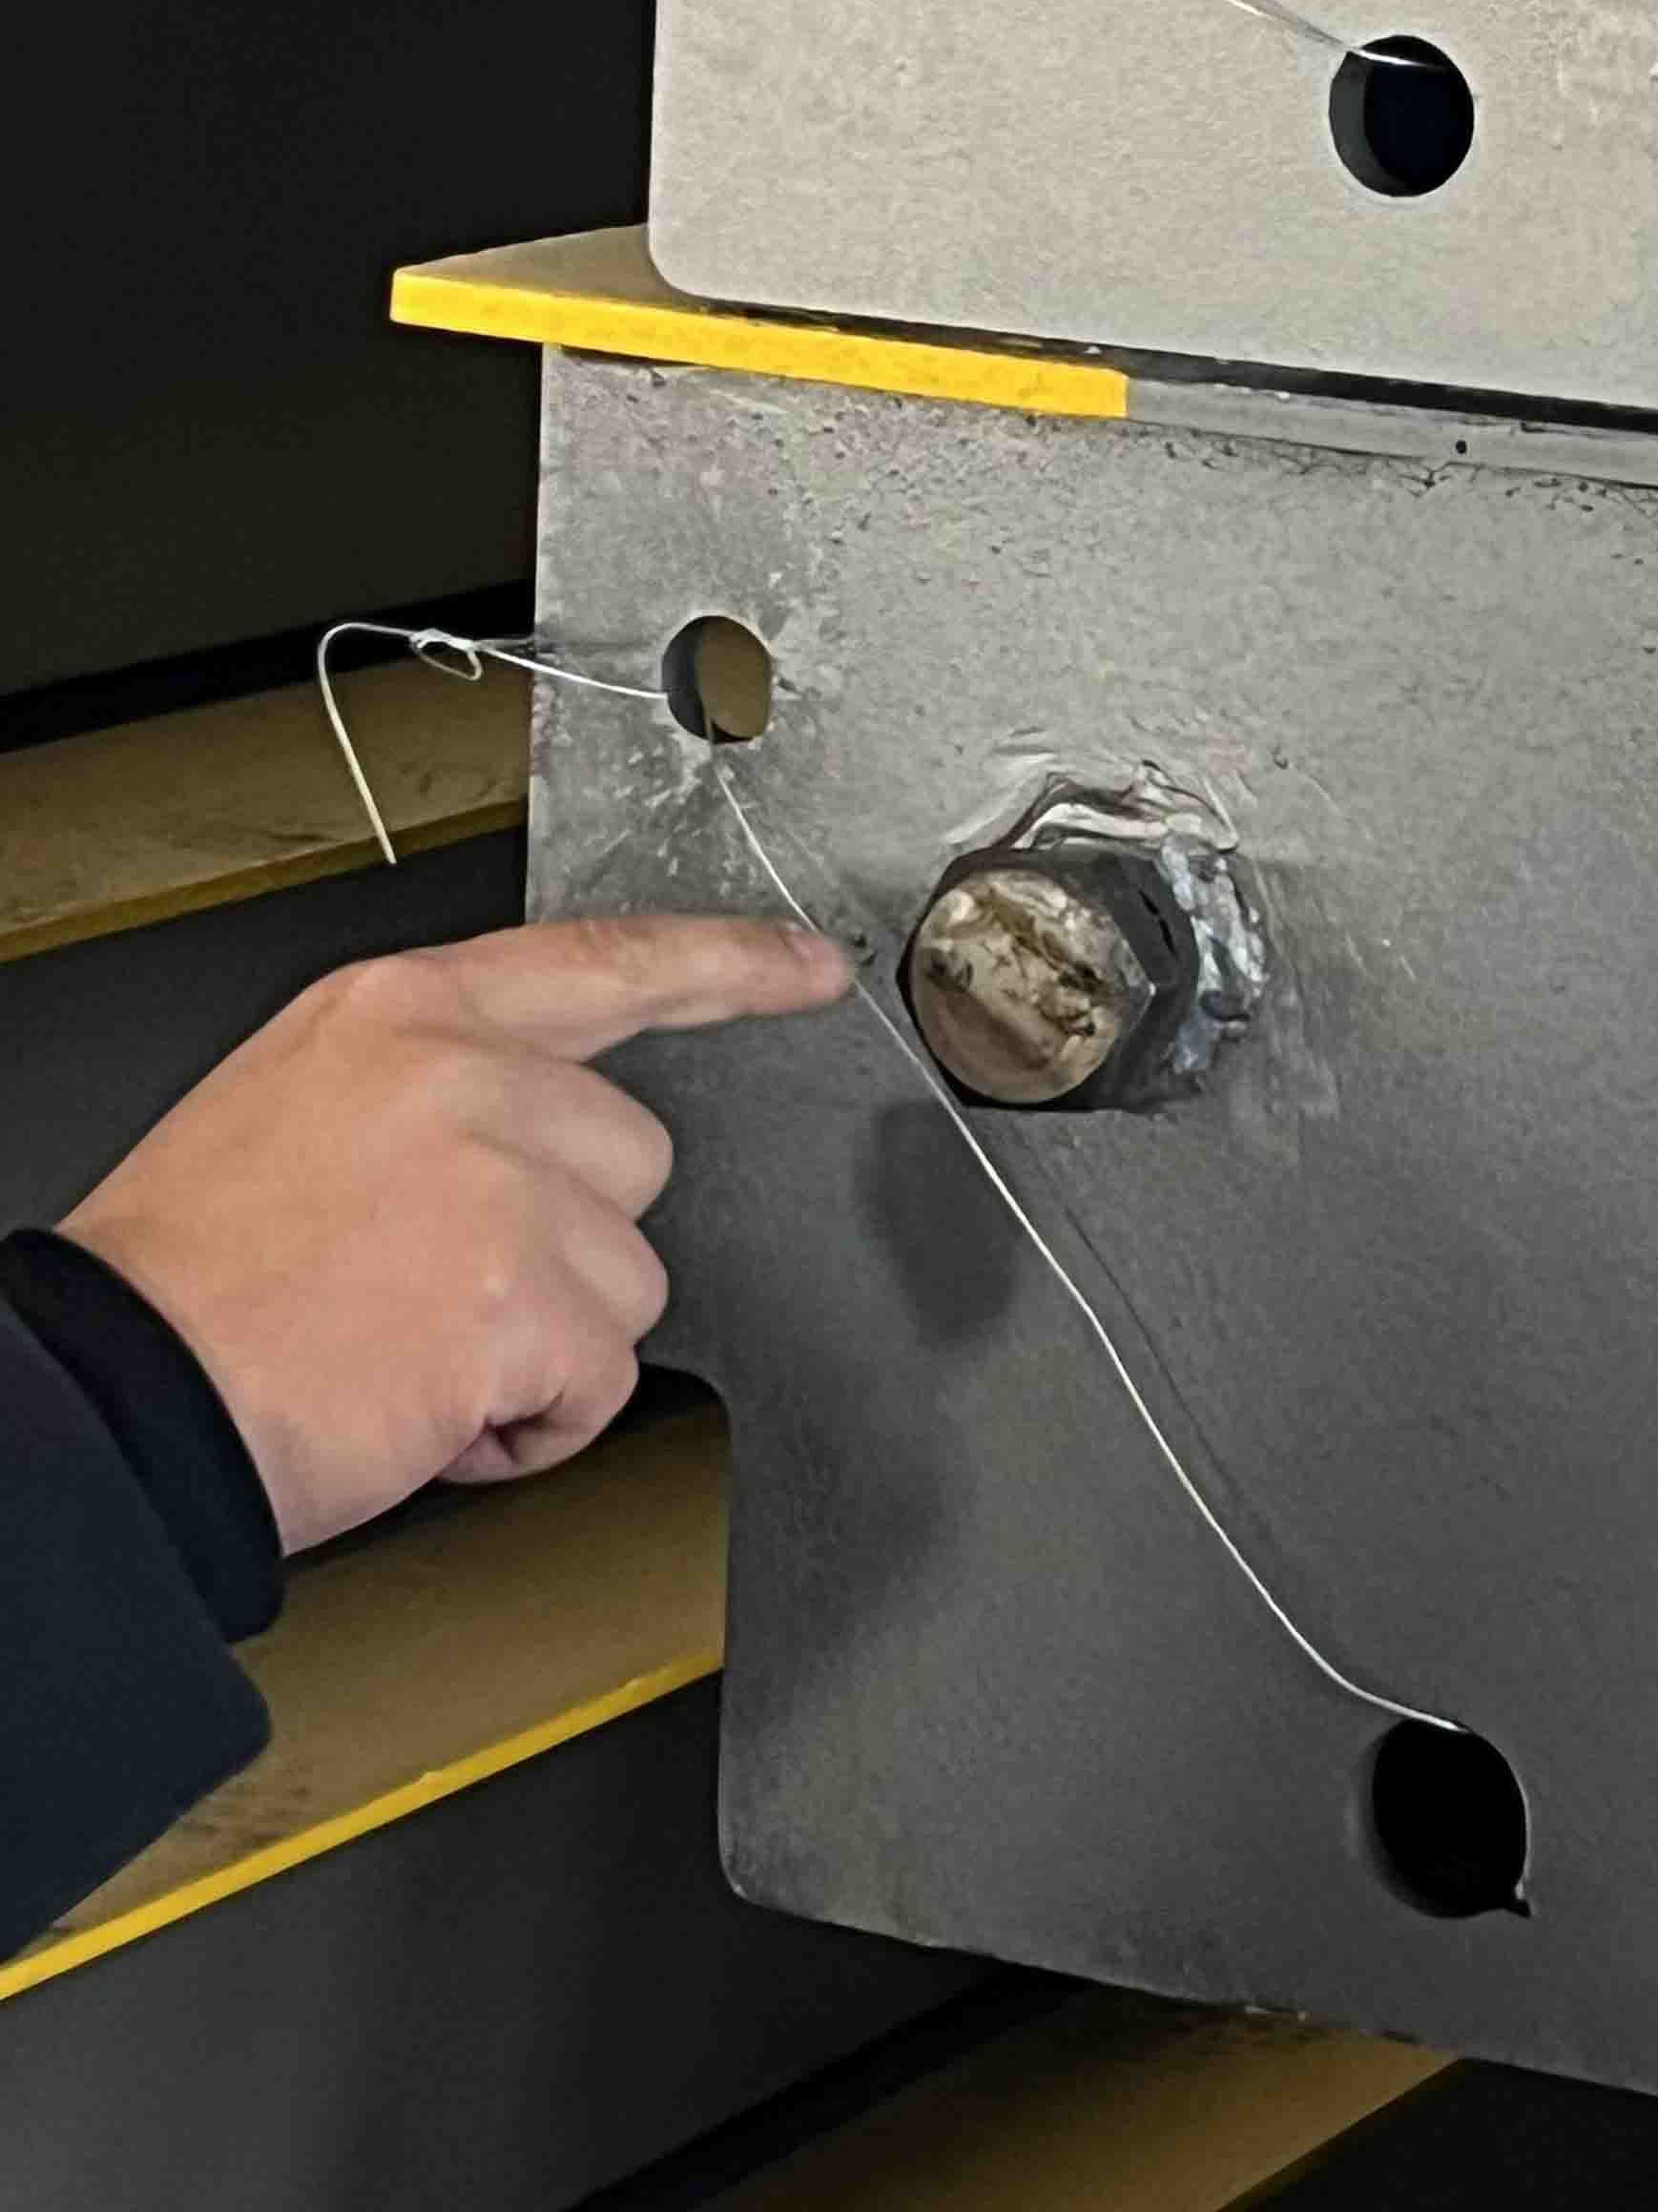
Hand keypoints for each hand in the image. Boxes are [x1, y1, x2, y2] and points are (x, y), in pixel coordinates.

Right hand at [60, 913, 850, 1552]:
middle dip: (566, 1243)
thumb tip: (524, 1136)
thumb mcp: (297, 1105)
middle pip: (634, 1158)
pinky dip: (533, 1425)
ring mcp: (503, 1181)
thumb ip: (433, 1090)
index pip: (605, 959)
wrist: (123, 1400)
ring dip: (547, 1343)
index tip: (807, 967)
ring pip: (630, 1280)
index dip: (729, 964)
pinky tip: (432, 1412)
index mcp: (404, 1012)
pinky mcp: (525, 1298)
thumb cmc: (187, 1282)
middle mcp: (466, 1074)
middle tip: (432, 1290)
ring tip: (413, 1352)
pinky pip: (601, 1383)